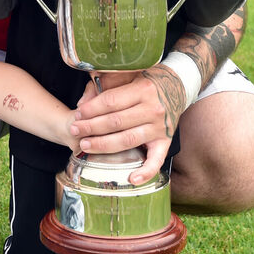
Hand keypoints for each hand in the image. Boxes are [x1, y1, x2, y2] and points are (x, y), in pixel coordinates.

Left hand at [70, 65, 186, 185]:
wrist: (178, 86)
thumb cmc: (148, 80)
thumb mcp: (129, 74)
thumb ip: (106, 85)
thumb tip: (83, 102)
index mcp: (143, 89)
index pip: (111, 101)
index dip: (91, 109)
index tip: (78, 113)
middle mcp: (153, 109)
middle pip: (116, 122)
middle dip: (91, 127)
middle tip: (74, 129)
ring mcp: (160, 127)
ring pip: (127, 140)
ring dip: (104, 145)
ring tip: (85, 145)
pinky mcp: (166, 141)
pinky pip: (156, 160)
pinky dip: (146, 172)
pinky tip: (132, 179)